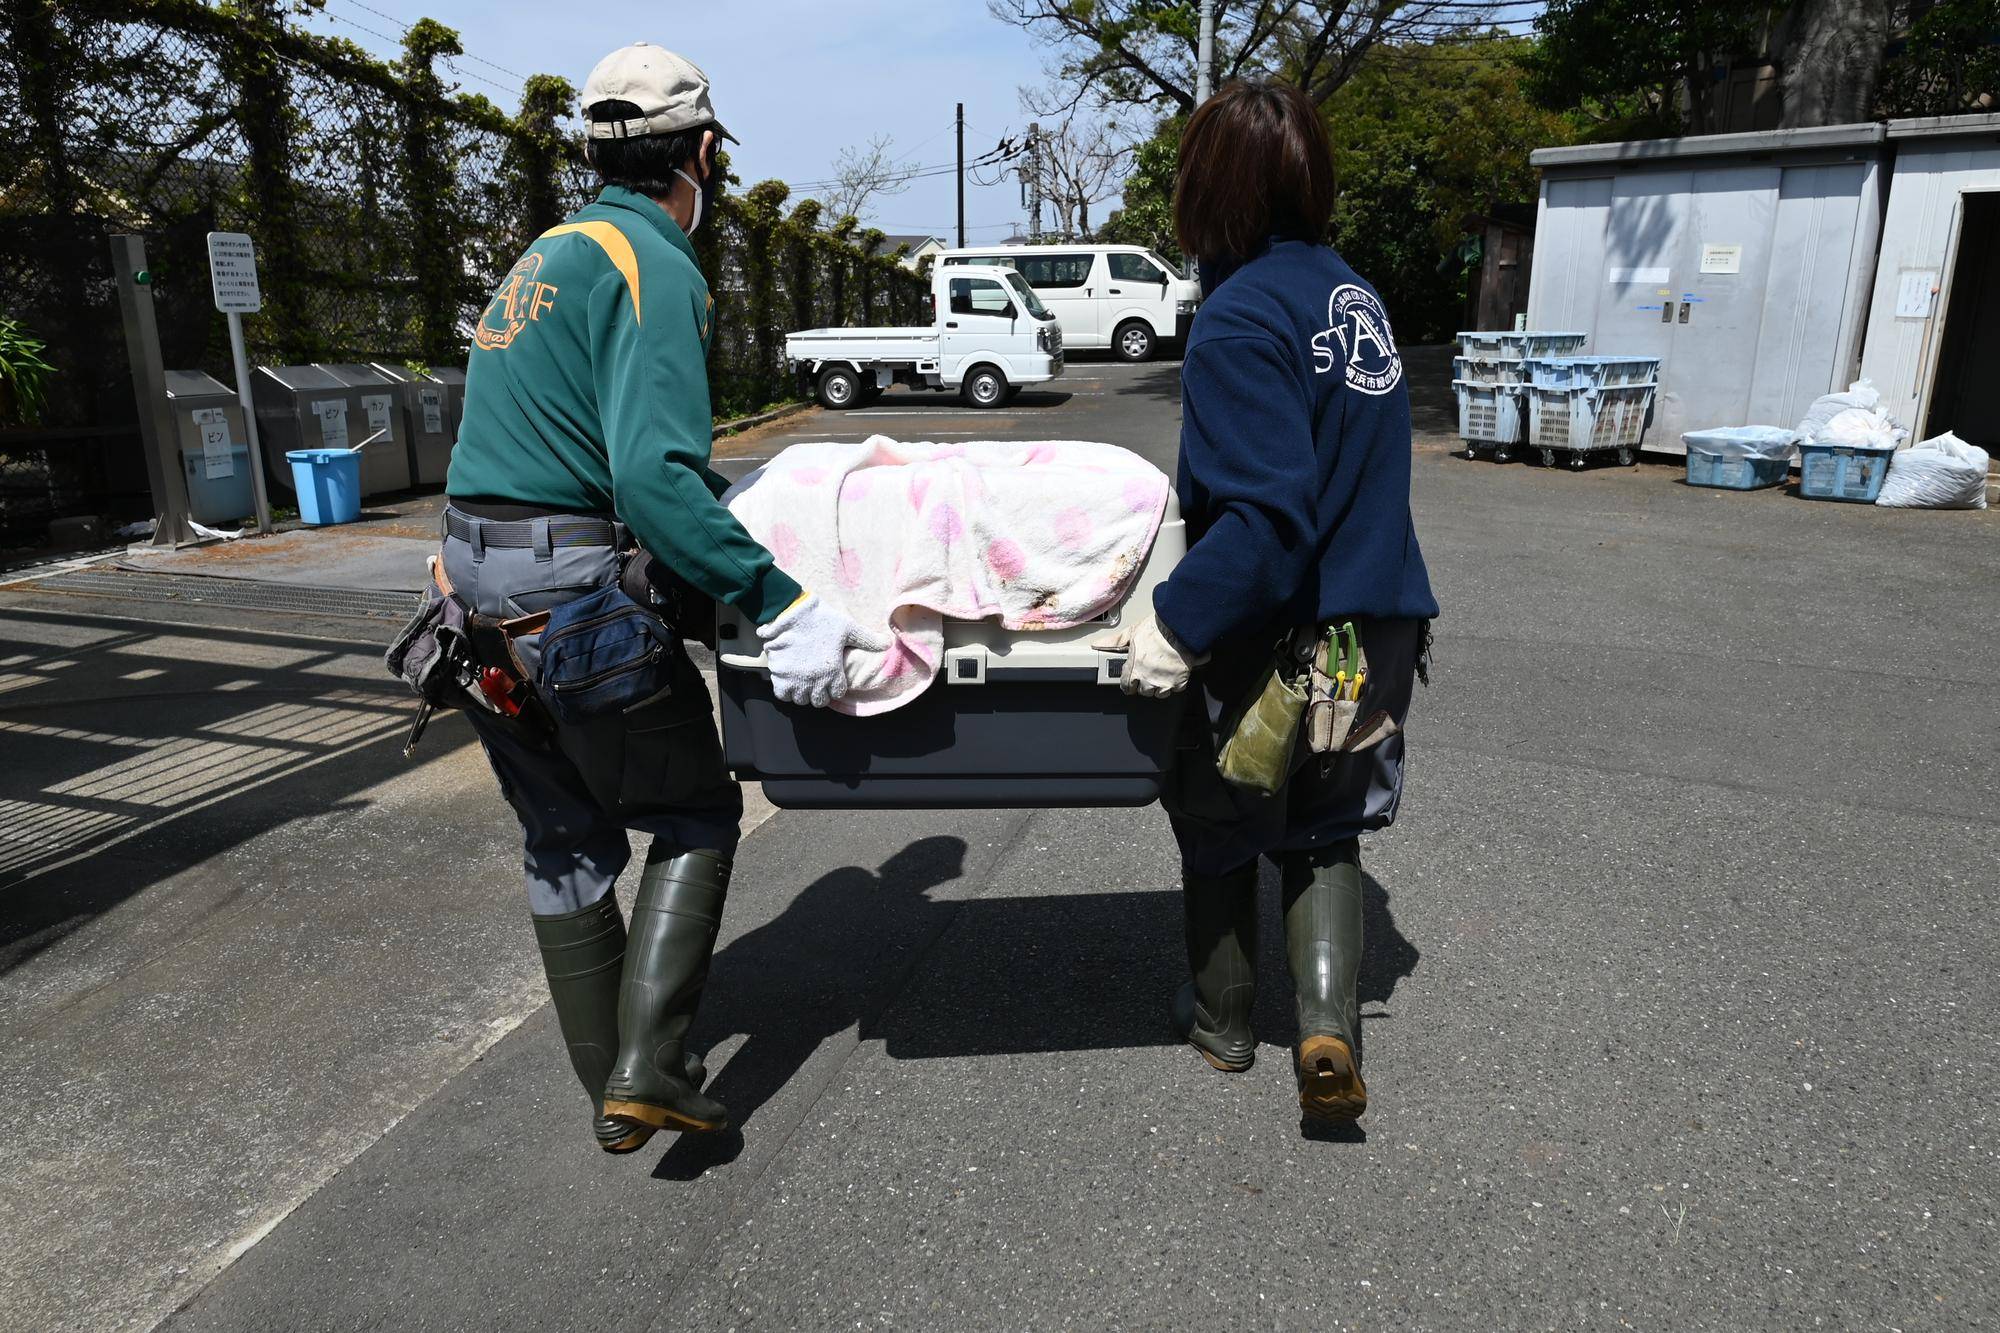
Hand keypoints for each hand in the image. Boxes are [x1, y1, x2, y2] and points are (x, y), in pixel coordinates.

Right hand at [756, 592, 887, 707]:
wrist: (790, 613)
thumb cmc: (821, 620)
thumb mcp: (848, 628)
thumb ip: (868, 639)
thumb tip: (888, 643)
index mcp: (832, 671)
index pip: (837, 694)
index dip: (836, 687)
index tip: (833, 678)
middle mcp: (815, 680)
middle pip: (819, 701)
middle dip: (820, 693)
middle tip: (819, 682)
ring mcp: (796, 680)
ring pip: (801, 700)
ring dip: (803, 694)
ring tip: (804, 682)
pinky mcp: (779, 675)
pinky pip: (783, 695)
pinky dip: (786, 691)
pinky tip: (790, 681)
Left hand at [1092, 613, 1198, 696]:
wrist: (1181, 627)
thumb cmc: (1157, 628)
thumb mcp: (1132, 632)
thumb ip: (1115, 641)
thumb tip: (1098, 644)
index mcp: (1134, 669)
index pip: (1126, 687)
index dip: (1129, 683)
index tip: (1131, 680)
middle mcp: (1148, 679)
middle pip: (1143, 691)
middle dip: (1144, 683)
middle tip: (1148, 672)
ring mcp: (1164, 682)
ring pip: (1159, 694)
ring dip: (1159, 686)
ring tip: (1161, 674)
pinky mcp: (1179, 682)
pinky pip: (1175, 689)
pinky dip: (1174, 683)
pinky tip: (1173, 673)